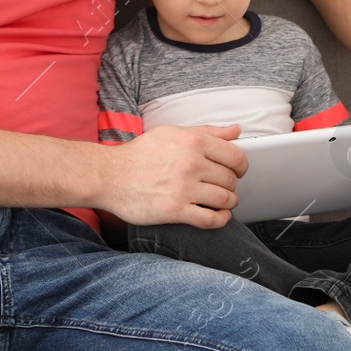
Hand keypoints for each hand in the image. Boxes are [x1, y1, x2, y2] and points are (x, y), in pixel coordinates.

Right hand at [99, 123, 248, 228]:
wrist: (110, 176)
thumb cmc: (139, 154)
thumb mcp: (172, 133)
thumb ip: (207, 131)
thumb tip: (236, 130)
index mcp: (193, 142)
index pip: (236, 157)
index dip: (241, 166)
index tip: (236, 171)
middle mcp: (191, 164)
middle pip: (231, 180)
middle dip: (231, 185)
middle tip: (223, 187)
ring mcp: (183, 188)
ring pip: (225, 200)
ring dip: (228, 203)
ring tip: (222, 202)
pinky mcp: (175, 211)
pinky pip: (210, 220)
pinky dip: (220, 220)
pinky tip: (218, 216)